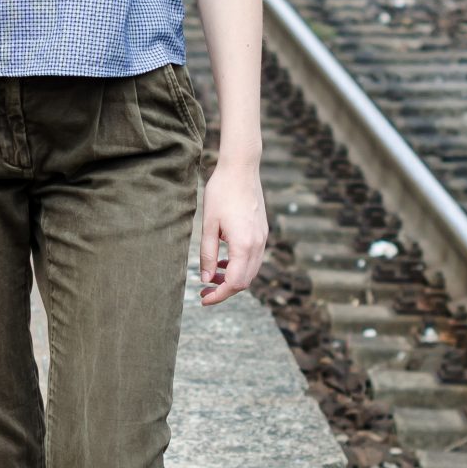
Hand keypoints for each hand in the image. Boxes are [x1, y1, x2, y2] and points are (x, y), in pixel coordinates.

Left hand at [199, 161, 267, 304]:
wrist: (241, 168)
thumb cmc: (221, 193)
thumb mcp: (208, 226)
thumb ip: (208, 255)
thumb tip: (206, 279)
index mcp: (244, 245)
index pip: (235, 283)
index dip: (219, 295)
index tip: (204, 299)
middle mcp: (258, 244)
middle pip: (245, 281)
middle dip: (225, 290)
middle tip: (204, 291)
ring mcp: (263, 238)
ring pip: (251, 271)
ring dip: (233, 279)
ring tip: (211, 277)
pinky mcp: (262, 232)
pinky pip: (253, 258)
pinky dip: (239, 266)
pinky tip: (223, 263)